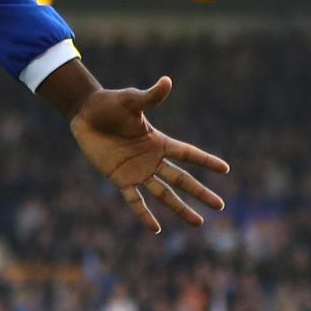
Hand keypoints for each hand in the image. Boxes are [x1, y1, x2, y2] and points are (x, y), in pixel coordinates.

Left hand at [68, 75, 231, 233]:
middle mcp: (152, 159)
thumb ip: (150, 97)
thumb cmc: (110, 103)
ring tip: (198, 223)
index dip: (206, 161)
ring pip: (164, 194)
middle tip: (220, 206)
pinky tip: (156, 229)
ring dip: (180, 209)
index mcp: (159, 141)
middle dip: (200, 192)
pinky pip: (135, 201)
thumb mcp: (131, 100)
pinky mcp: (119, 179)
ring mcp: (137, 171)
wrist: (85, 114)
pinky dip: (144, 214)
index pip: (188, 154)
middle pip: (182, 179)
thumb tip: (167, 81)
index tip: (226, 170)